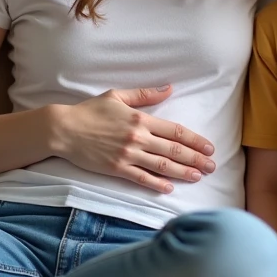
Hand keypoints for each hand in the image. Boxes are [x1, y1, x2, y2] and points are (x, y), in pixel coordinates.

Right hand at [53, 86, 215, 193]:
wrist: (64, 129)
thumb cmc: (90, 111)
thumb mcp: (118, 96)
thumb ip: (145, 94)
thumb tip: (169, 88)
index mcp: (140, 119)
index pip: (175, 130)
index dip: (195, 140)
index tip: (209, 147)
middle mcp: (138, 138)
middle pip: (174, 150)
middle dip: (196, 159)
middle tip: (212, 166)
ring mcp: (127, 155)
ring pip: (162, 165)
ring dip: (183, 172)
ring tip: (198, 177)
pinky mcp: (116, 168)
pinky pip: (141, 178)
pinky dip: (157, 184)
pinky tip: (169, 188)